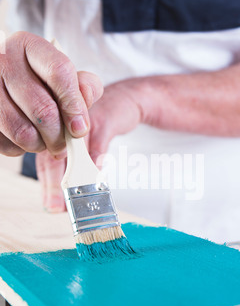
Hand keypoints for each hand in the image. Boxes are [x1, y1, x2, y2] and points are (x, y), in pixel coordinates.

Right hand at [0, 31, 102, 157]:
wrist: (7, 85)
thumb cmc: (40, 81)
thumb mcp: (66, 76)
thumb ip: (84, 85)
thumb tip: (86, 98)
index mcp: (29, 46)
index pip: (59, 72)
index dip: (74, 105)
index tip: (80, 128)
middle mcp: (4, 61)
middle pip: (43, 109)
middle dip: (59, 136)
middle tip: (65, 144)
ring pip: (23, 132)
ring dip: (41, 144)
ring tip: (45, 140)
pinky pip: (6, 143)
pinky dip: (21, 149)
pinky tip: (25, 136)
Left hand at [36, 78, 147, 211]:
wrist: (128, 99)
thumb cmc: (101, 122)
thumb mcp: (84, 142)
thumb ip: (72, 164)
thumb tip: (65, 196)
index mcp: (55, 129)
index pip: (44, 159)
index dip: (47, 184)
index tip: (52, 205)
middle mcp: (63, 122)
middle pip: (54, 155)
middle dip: (56, 184)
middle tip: (59, 205)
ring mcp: (83, 119)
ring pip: (75, 150)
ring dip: (76, 177)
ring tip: (77, 197)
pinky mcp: (105, 119)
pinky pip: (98, 143)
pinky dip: (98, 161)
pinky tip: (98, 178)